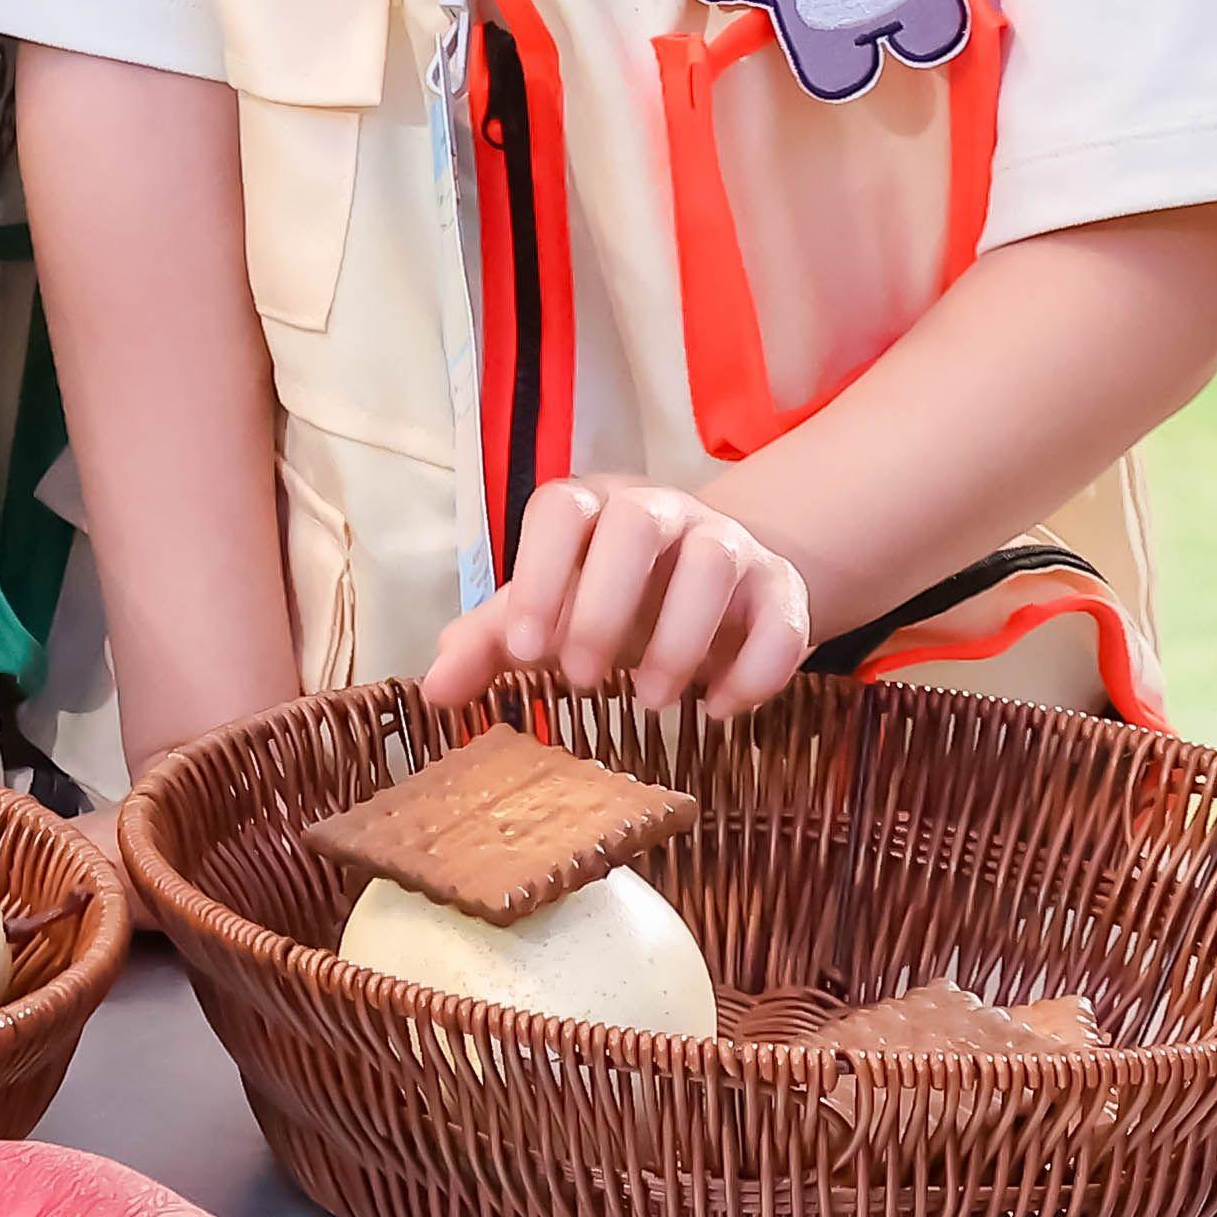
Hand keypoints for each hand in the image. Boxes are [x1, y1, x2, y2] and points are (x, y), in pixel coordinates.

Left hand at [426, 478, 817, 723]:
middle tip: (585, 681)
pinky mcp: (782, 589)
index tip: (528, 653)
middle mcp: (664, 512)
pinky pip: (782, 618)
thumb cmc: (609, 597)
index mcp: (595, 506)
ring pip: (715, 562)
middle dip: (606, 606)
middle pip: (638, 523)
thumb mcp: (547, 613)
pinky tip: (718, 709)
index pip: (562, 509)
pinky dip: (754, 669)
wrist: (711, 588)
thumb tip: (433, 690)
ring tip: (653, 703)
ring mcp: (730, 544)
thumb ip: (491, 642)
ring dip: (681, 639)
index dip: (541, 574)